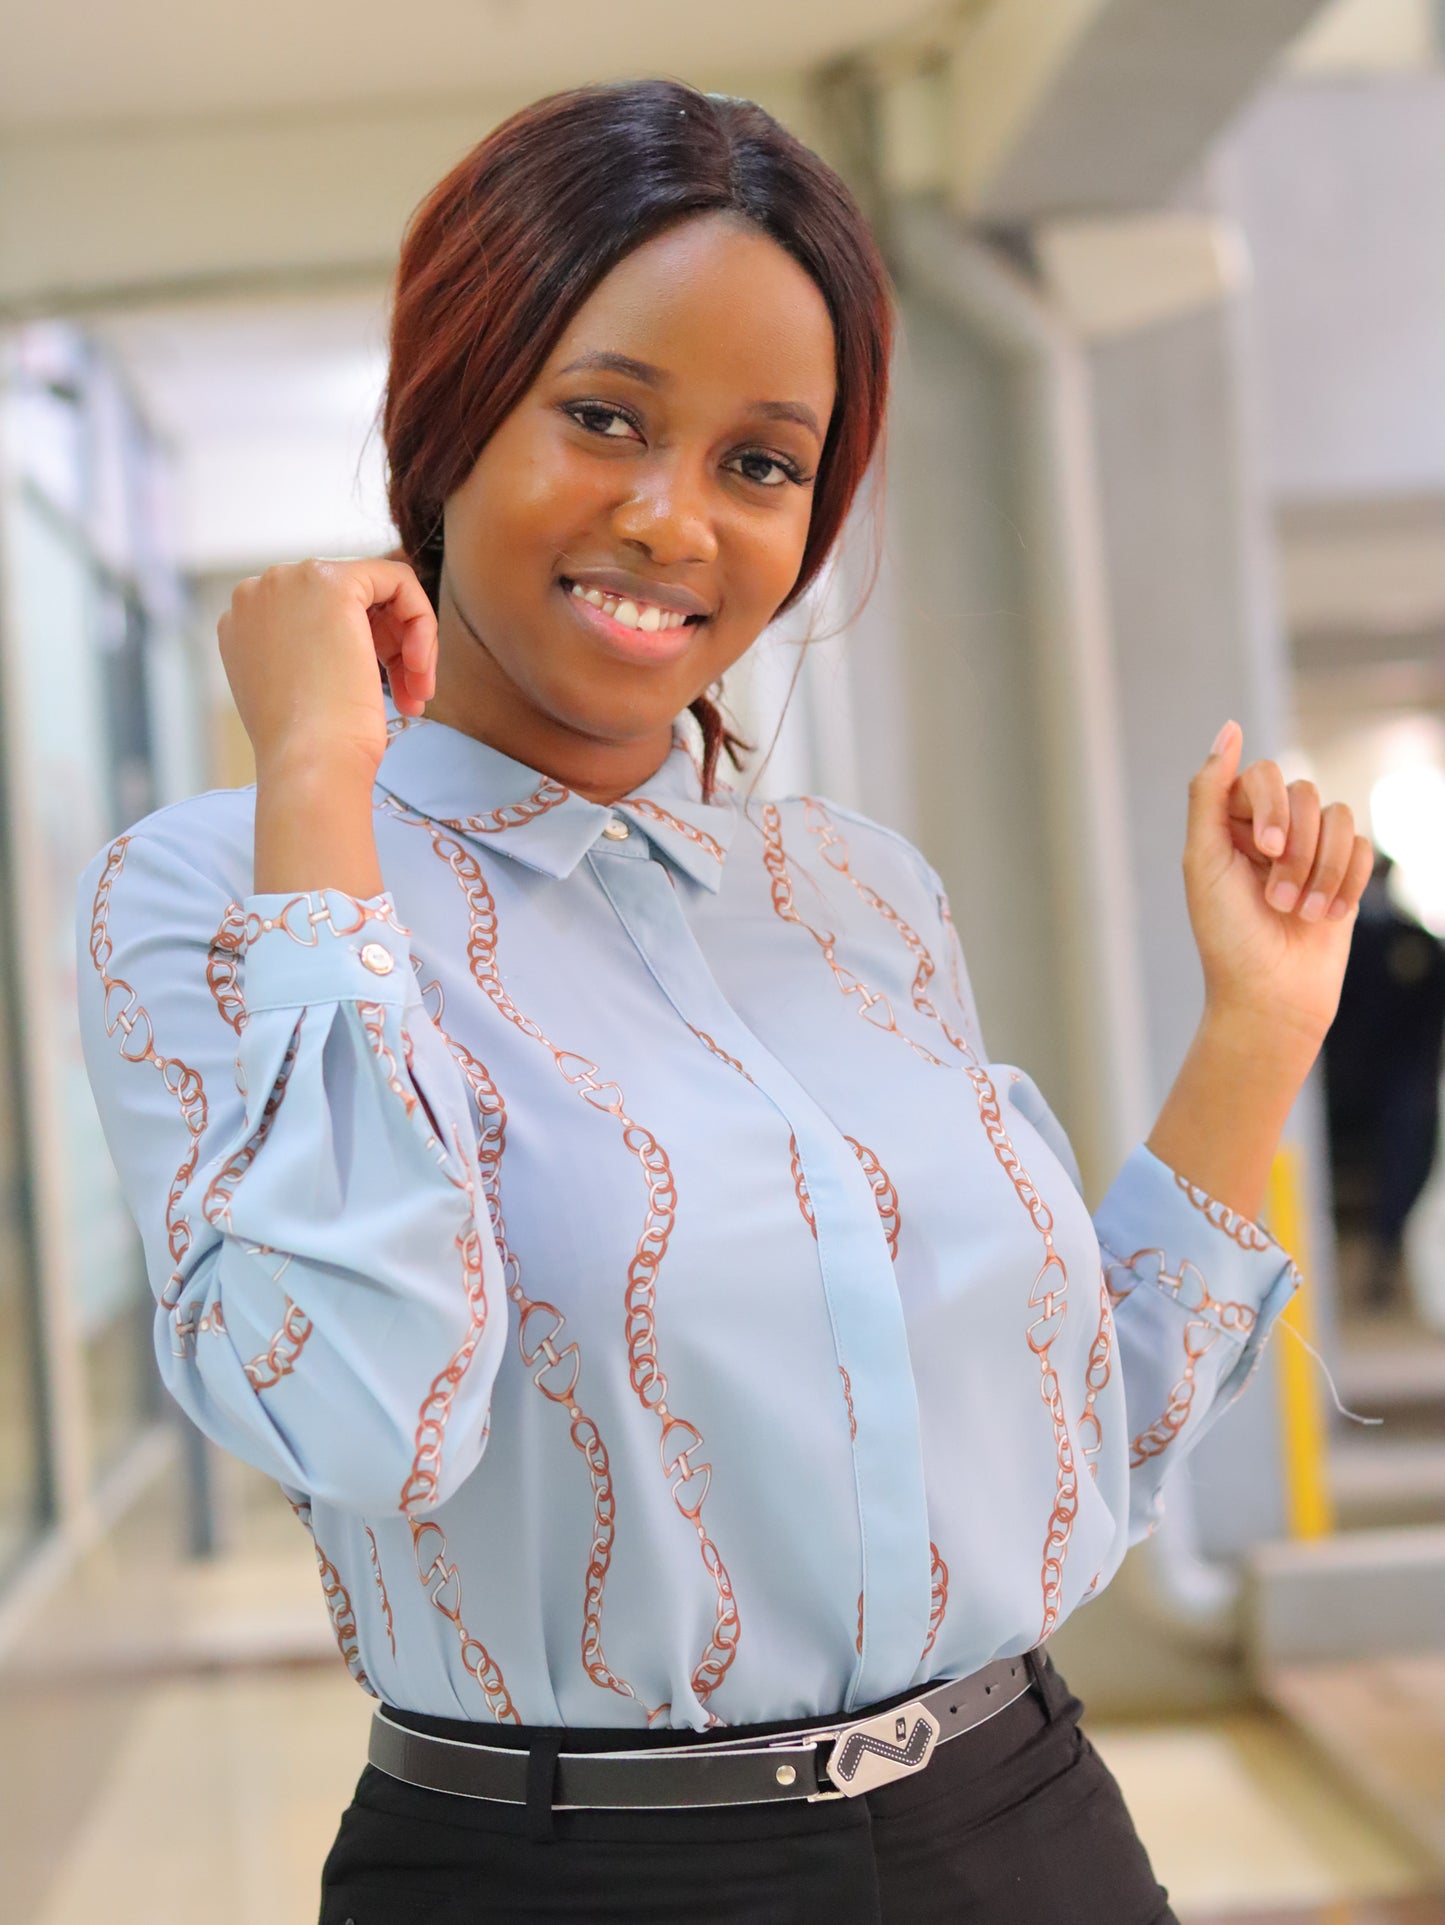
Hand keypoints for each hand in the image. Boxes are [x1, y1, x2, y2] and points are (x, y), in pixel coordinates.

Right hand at [218, 558, 436, 780]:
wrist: (310, 765)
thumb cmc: (311, 749)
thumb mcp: (302, 692)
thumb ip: (312, 656)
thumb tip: (346, 646)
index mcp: (244, 624)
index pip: (320, 615)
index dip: (364, 649)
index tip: (388, 692)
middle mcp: (258, 593)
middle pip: (350, 599)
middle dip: (391, 646)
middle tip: (411, 696)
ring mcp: (288, 581)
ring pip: (378, 589)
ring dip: (409, 642)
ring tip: (418, 691)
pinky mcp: (330, 581)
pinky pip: (398, 581)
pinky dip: (421, 623)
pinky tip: (420, 667)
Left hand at [1182, 721, 1372, 1046]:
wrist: (1270, 997)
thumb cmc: (1228, 935)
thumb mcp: (1204, 861)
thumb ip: (1209, 793)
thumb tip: (1228, 729)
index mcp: (1230, 822)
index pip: (1264, 776)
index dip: (1270, 808)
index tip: (1264, 850)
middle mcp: (1270, 829)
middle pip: (1305, 793)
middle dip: (1296, 850)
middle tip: (1278, 900)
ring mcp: (1310, 849)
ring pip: (1339, 818)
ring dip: (1321, 871)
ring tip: (1299, 914)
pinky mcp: (1342, 873)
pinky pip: (1362, 848)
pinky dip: (1345, 883)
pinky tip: (1325, 917)